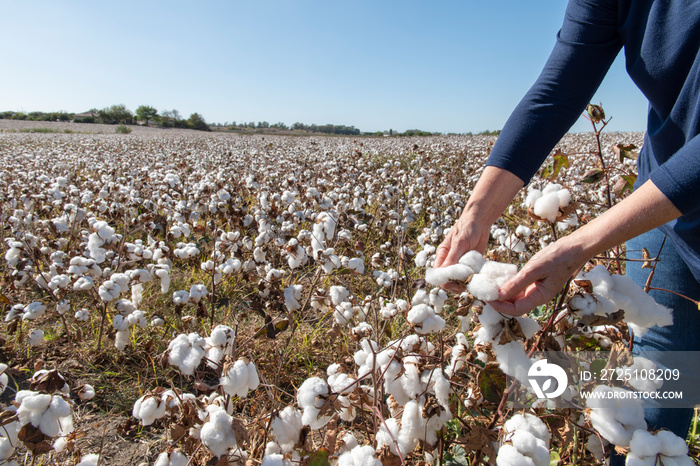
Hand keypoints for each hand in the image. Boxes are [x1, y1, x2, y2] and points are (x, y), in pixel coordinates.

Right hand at [434, 219, 489, 292]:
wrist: (480, 222)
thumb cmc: (467, 228)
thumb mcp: (459, 243)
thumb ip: (452, 258)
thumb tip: (445, 273)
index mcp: (442, 256)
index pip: (438, 275)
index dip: (446, 281)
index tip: (457, 282)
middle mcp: (450, 262)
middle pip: (448, 280)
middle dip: (457, 284)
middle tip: (468, 282)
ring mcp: (460, 264)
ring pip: (460, 280)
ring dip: (467, 282)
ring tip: (474, 279)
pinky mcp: (470, 265)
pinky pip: (470, 276)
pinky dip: (475, 278)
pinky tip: (480, 276)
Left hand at [490, 179, 681, 315]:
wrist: (574, 247)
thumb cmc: (558, 257)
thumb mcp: (536, 268)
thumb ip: (518, 283)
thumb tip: (500, 295)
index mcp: (540, 297)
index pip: (515, 310)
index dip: (499, 306)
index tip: (486, 297)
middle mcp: (537, 296)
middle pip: (513, 306)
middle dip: (497, 301)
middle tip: (482, 292)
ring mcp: (536, 289)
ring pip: (514, 297)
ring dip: (501, 293)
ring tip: (487, 285)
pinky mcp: (534, 281)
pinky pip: (518, 288)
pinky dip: (507, 285)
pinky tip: (498, 278)